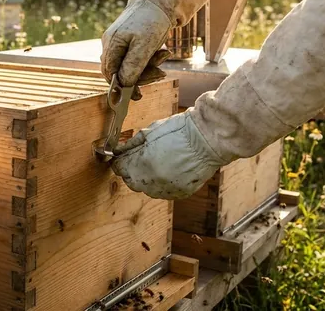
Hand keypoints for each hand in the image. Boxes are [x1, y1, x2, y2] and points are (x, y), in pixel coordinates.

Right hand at [101, 0, 175, 99]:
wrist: (161, 0)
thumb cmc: (152, 21)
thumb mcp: (144, 46)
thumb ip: (132, 67)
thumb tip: (123, 85)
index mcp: (111, 44)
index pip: (110, 74)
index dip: (122, 86)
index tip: (137, 95)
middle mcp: (111, 44)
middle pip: (119, 72)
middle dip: (141, 75)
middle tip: (161, 73)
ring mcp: (119, 43)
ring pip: (129, 65)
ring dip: (148, 67)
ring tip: (164, 56)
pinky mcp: (128, 42)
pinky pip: (135, 58)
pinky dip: (148, 60)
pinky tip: (161, 53)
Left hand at [111, 111, 226, 199]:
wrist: (208, 139)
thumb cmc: (179, 131)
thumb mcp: (150, 132)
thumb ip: (130, 145)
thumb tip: (117, 150)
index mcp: (143, 163)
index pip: (120, 169)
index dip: (119, 162)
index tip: (121, 158)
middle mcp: (153, 181)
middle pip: (131, 182)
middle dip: (131, 172)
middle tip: (138, 160)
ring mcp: (167, 189)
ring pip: (147, 190)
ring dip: (147, 179)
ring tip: (157, 163)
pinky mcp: (180, 193)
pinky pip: (164, 192)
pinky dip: (162, 184)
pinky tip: (169, 170)